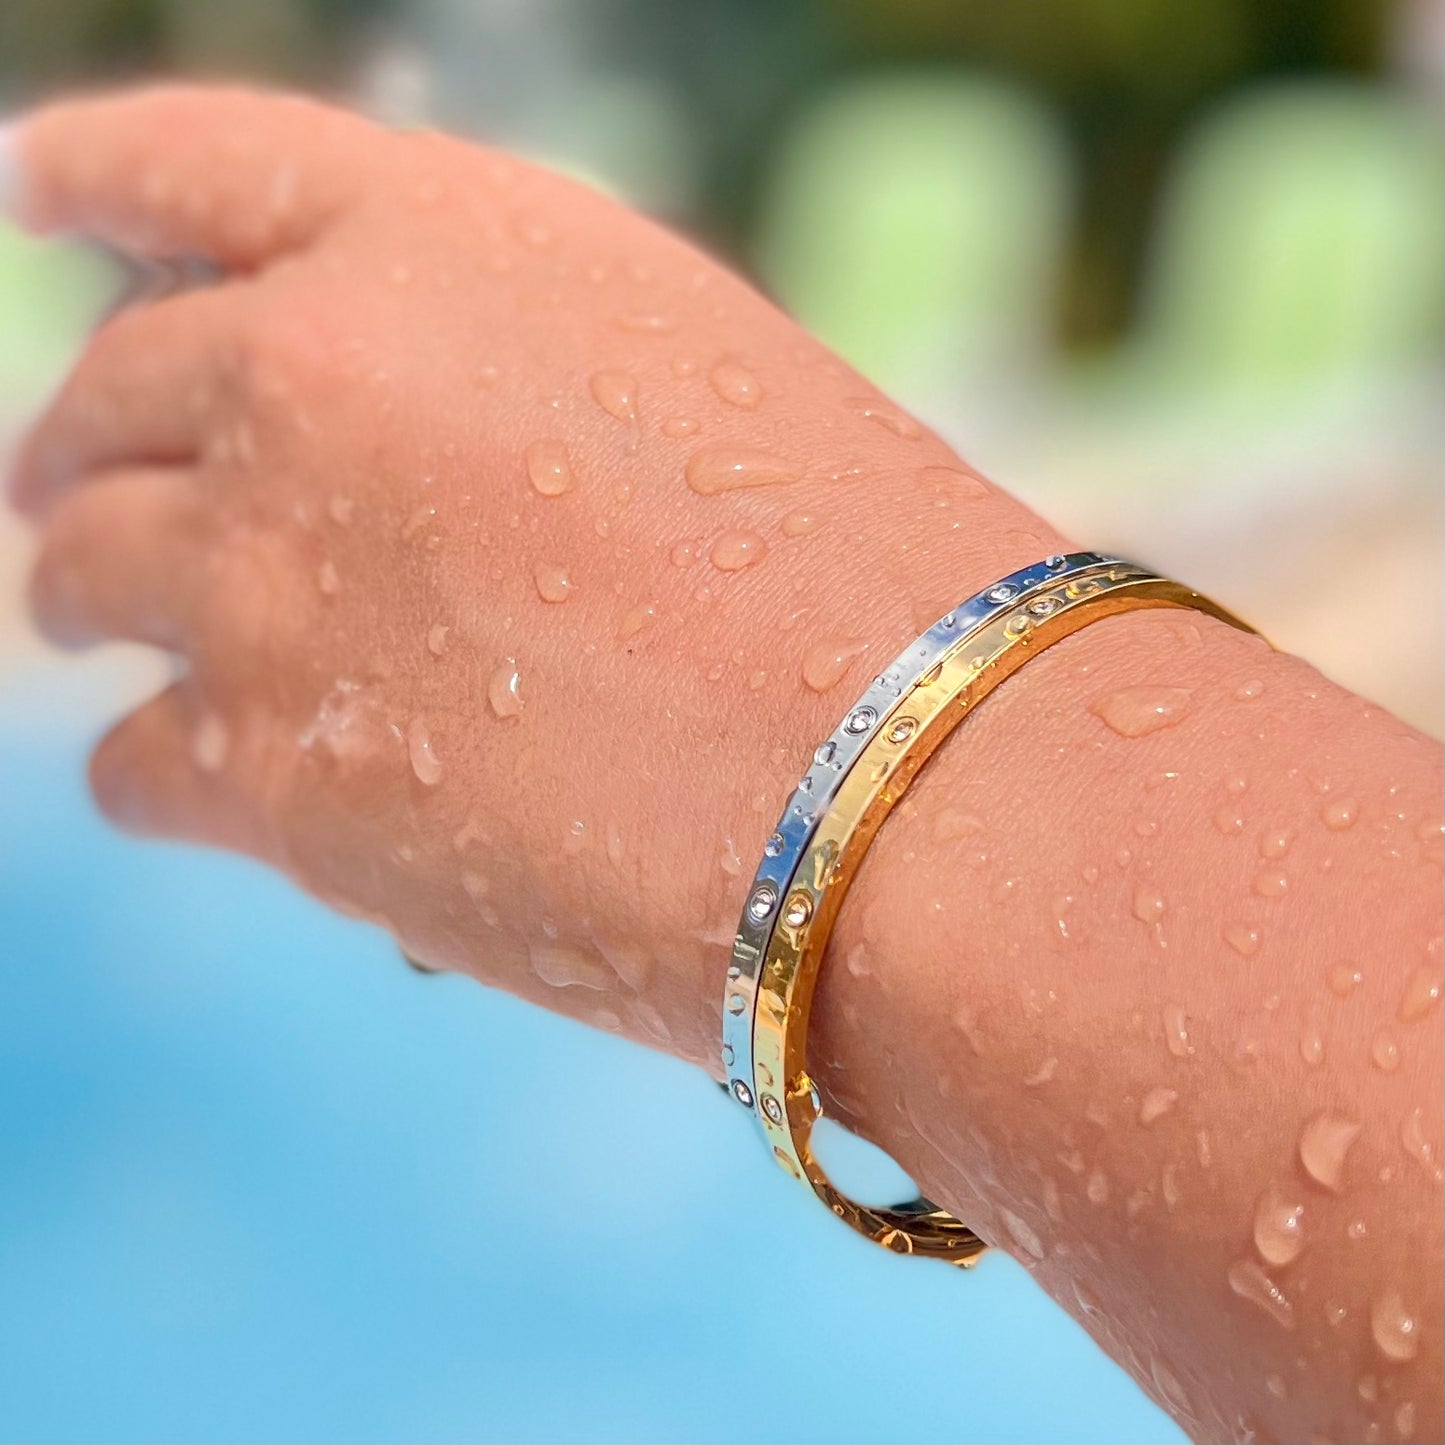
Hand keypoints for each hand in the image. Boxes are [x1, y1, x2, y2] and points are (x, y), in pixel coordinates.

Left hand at [8, 86, 1064, 1066]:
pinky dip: (166, 773)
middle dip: (82, 447)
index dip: (93, 180)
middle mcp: (319, 372)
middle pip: (105, 395)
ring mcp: (272, 574)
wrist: (922, 783)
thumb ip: (487, 385)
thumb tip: (348, 442)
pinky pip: (133, 762)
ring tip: (124, 635)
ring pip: (84, 577)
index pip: (189, 164)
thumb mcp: (677, 394)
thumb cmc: (865, 589)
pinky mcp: (275, 774)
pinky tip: (226, 789)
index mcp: (446, 240)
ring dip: (97, 603)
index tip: (33, 199)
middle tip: (79, 506)